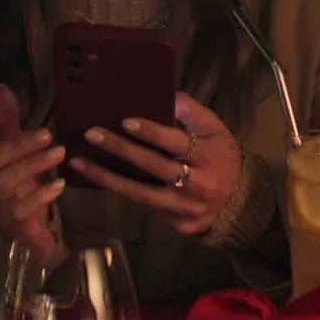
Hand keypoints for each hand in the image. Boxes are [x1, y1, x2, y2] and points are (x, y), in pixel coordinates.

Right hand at [0, 84, 67, 256]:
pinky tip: (59, 183)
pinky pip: (24, 207)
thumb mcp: (11, 152)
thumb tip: (2, 88)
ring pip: (7, 182)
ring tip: (59, 152)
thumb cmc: (14, 184)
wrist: (23, 230)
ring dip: (34, 165)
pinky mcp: (12, 223)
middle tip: (48, 133)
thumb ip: (6, 122)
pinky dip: (42, 194)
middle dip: (19, 145)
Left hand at [69, 92, 242, 236]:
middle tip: (92, 134)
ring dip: (107, 178)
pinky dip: (119, 192)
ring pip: (141, 194)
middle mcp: (196, 184)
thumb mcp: (215, 130)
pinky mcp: (176, 225)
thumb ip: (191, 112)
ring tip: (80, 163)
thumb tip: (164, 94)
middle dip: (121, 150)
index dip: (151, 133)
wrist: (240, 203)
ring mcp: (184, 208)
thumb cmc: (222, 157)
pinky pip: (143, 207)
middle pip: (154, 167)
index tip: (125, 121)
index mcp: (208, 156)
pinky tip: (97, 179)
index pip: (176, 143)